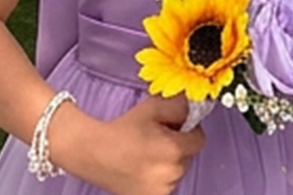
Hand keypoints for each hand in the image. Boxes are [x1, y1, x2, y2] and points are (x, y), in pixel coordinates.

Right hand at [51, 95, 205, 194]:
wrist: (93, 152)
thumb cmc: (120, 130)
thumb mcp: (152, 108)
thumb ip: (178, 105)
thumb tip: (194, 106)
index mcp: (174, 149)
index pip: (199, 139)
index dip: (188, 130)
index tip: (176, 127)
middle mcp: (172, 173)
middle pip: (187, 156)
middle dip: (177, 146)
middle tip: (157, 138)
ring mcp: (163, 190)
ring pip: (176, 172)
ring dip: (168, 163)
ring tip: (146, 154)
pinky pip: (165, 185)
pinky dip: (158, 177)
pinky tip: (142, 167)